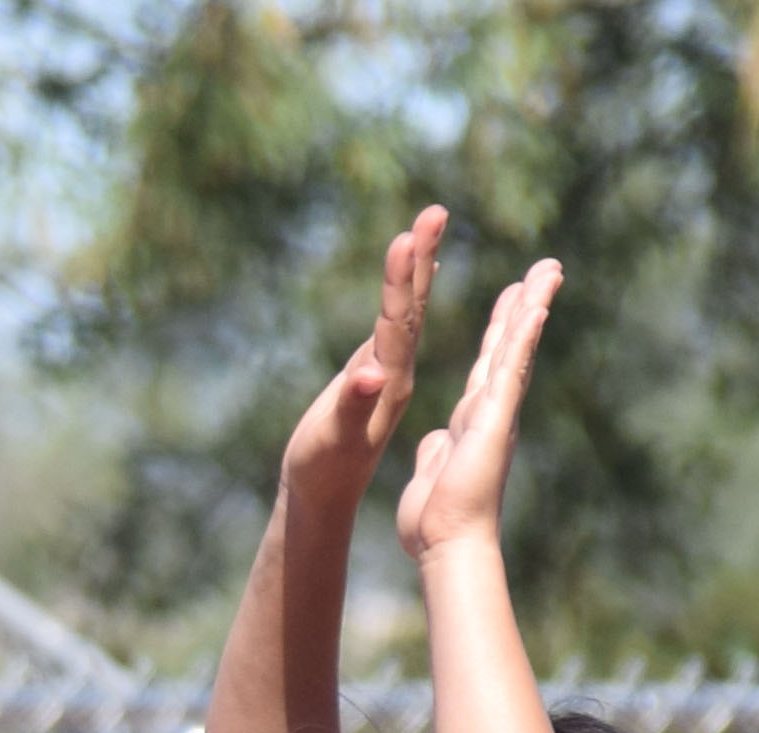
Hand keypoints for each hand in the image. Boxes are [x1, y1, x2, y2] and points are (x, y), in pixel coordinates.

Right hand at [282, 208, 448, 514]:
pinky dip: (405, 295)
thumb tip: (368, 374)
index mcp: (392, 382)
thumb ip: (350, 405)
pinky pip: (398, 325)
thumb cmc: (323, 470)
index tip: (410, 236)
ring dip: (417, 268)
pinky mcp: (375, 375)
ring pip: (407, 312)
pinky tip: (414, 279)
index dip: (404, 278)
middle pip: (412, 306)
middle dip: (421, 258)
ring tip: (427, 226)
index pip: (401, 320)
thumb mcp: (333, 439)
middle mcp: (396, 372)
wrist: (324, 496)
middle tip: (435, 211)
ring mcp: (387, 372)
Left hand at [394, 257, 561, 572]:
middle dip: (527, 306)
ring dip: (534, 306)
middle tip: (545, 269)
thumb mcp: (431, 472)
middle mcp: (491, 411)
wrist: (446, 544)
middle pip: (512, 347)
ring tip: (549, 269)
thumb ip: (436, 451)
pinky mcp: (494, 419)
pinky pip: (511, 368)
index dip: (502, 331)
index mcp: (473, 421)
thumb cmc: (436, 521)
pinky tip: (537, 305)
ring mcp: (497, 412)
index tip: (514, 298)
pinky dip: (523, 335)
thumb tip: (435, 443)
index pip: (490, 365)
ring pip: (517, 348)